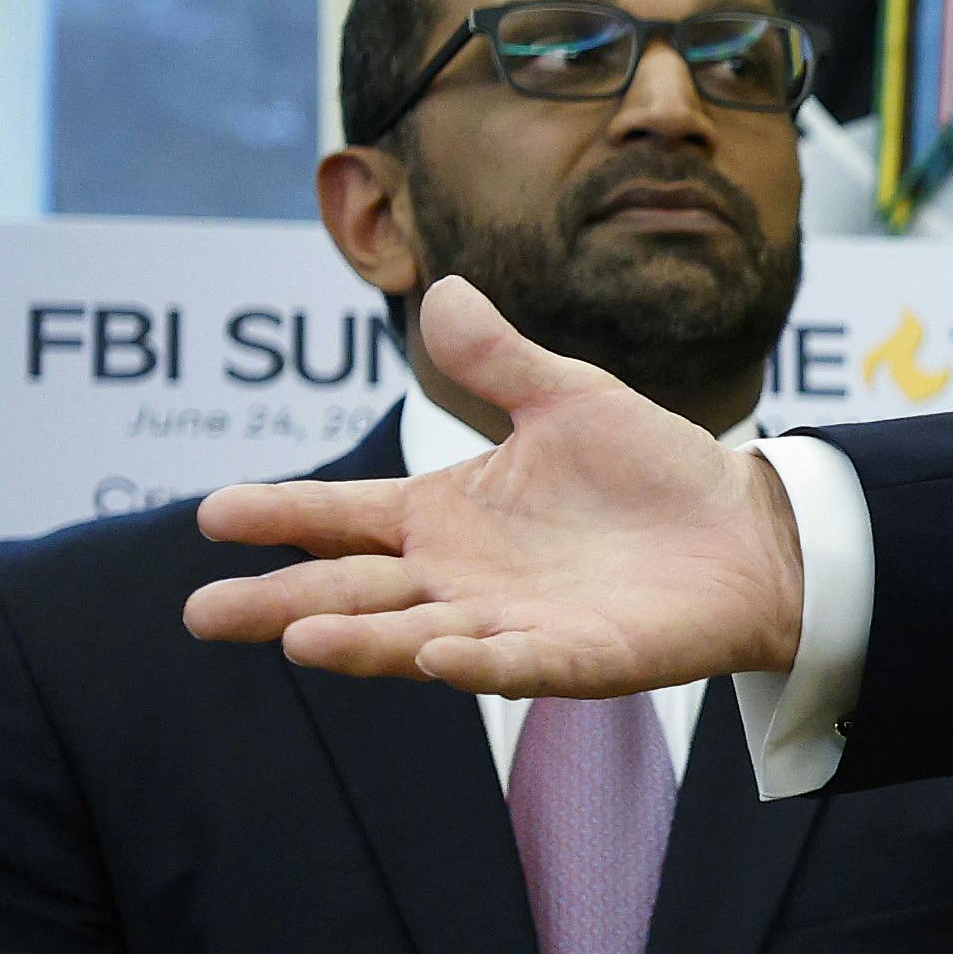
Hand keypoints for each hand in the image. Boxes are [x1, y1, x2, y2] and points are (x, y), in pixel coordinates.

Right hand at [185, 279, 806, 692]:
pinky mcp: (578, 657)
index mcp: (447, 515)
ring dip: (362, 640)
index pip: (344, 515)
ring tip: (299, 639)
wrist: (750, 531)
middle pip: (354, 591)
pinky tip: (439, 657)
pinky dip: (479, 662)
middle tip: (202, 615)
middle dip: (280, 604)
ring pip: (418, 636)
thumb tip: (443, 288)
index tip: (212, 514)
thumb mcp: (569, 399)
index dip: (281, 514)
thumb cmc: (654, 472)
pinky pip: (520, 664)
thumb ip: (500, 359)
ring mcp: (512, 622)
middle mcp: (463, 576)